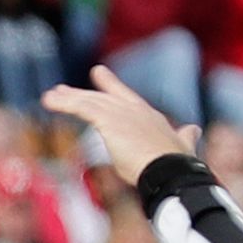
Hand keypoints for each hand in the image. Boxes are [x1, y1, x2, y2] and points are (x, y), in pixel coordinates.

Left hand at [41, 67, 197, 186]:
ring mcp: (121, 113)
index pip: (126, 96)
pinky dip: (65, 104)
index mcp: (148, 116)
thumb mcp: (180, 146)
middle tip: (61, 91)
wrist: (169, 169)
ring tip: (49, 98)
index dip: (111, 86)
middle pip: (101, 98)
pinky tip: (50, 102)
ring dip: (67, 99)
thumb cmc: (175, 164)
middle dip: (80, 94)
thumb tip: (194, 129)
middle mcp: (134, 110)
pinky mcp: (109, 120)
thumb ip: (185, 137)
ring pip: (88, 102)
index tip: (98, 72)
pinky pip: (81, 108)